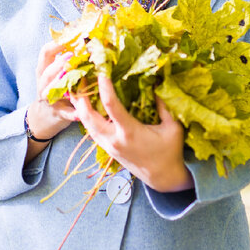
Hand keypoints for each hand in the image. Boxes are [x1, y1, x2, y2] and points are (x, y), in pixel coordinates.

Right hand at [27, 41, 77, 140]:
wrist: (45, 116)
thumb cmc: (57, 89)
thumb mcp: (57, 73)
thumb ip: (68, 60)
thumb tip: (89, 41)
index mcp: (44, 70)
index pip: (45, 53)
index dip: (56, 44)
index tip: (71, 37)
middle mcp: (43, 83)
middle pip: (47, 72)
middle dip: (59, 63)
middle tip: (72, 55)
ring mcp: (48, 99)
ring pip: (50, 91)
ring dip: (61, 85)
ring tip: (73, 80)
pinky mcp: (57, 113)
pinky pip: (64, 113)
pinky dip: (71, 113)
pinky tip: (79, 113)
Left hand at [71, 72, 192, 192]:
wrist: (163, 178)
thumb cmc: (170, 152)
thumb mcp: (173, 127)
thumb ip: (164, 106)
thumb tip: (156, 83)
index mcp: (130, 132)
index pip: (111, 105)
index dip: (104, 87)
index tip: (101, 72)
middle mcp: (114, 139)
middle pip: (88, 116)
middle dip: (81, 98)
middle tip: (79, 79)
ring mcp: (108, 146)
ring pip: (86, 125)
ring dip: (80, 107)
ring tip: (77, 89)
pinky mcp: (107, 149)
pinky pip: (91, 131)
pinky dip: (86, 117)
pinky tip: (85, 106)